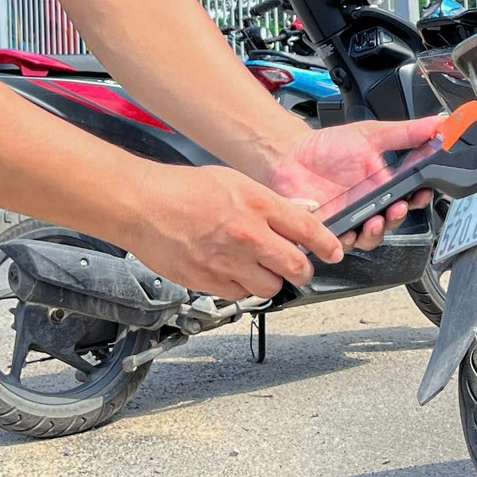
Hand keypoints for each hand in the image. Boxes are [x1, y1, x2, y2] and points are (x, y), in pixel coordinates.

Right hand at [131, 163, 350, 300]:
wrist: (143, 206)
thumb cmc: (183, 189)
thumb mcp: (235, 181)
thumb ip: (271, 201)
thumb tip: (304, 209)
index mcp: (258, 205)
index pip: (308, 231)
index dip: (327, 246)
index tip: (334, 252)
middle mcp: (248, 236)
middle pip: (296, 267)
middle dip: (303, 271)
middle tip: (299, 268)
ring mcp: (229, 262)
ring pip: (270, 287)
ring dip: (271, 281)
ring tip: (261, 269)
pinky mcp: (209, 282)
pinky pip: (240, 295)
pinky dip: (242, 288)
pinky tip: (234, 272)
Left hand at [264, 116, 443, 251]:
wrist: (290, 155)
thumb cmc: (328, 147)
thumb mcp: (372, 134)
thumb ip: (406, 132)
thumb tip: (439, 124)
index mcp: (383, 186)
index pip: (410, 198)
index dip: (419, 199)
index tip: (423, 192)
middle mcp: (369, 207)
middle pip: (392, 223)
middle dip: (398, 218)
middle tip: (397, 207)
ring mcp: (349, 221)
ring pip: (369, 238)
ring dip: (375, 233)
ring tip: (374, 220)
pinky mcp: (328, 231)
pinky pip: (340, 244)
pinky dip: (345, 241)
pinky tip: (347, 231)